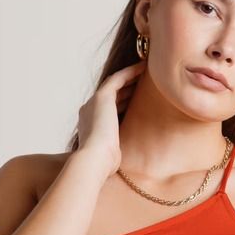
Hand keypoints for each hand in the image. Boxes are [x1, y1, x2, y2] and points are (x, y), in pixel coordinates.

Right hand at [76, 59, 146, 174]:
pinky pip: (118, 79)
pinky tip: (143, 69)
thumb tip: (123, 157)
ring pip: (114, 84)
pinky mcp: (102, 98)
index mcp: (89, 125)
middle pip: (111, 96)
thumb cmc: (104, 165)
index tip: (136, 100)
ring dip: (130, 78)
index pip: (108, 110)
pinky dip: (130, 73)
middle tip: (144, 84)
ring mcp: (94, 103)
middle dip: (127, 89)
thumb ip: (116, 150)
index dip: (122, 103)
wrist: (94, 160)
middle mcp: (89, 111)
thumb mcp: (112, 156)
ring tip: (145, 72)